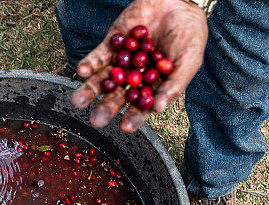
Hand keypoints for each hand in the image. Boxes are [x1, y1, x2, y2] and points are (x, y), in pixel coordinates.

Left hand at [71, 0, 207, 132]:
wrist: (179, 3)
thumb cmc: (190, 36)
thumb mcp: (189, 61)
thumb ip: (174, 84)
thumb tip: (158, 109)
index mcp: (153, 87)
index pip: (141, 107)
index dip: (134, 118)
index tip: (125, 127)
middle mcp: (134, 78)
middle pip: (117, 97)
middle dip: (106, 109)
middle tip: (95, 120)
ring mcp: (122, 61)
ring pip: (103, 79)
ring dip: (90, 90)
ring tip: (78, 101)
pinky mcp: (113, 43)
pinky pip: (99, 56)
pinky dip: (90, 63)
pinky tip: (83, 70)